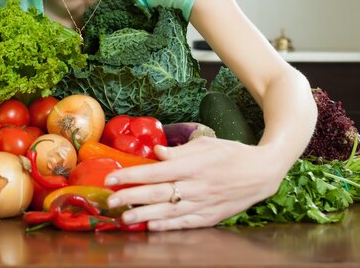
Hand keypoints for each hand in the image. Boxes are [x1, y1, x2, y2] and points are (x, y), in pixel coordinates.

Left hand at [104, 136, 283, 230]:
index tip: (112, 178)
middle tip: (110, 200)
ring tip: (124, 218)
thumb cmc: (231, 153)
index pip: (154, 172)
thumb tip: (156, 152)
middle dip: (130, 197)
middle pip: (156, 194)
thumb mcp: (205, 144)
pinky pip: (185, 223)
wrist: (262, 172)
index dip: (131, 175)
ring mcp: (203, 204)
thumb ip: (179, 150)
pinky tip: (151, 226)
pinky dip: (167, 226)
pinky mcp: (211, 217)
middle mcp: (196, 187)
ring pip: (167, 212)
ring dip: (143, 215)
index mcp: (192, 166)